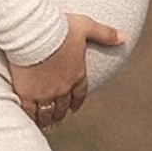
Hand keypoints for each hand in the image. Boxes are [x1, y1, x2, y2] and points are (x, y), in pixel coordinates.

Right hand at [10, 12, 123, 129]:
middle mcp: (63, 87)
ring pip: (47, 111)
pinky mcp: (27, 93)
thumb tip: (124, 37)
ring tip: (45, 124)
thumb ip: (105, 34)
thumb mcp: (86, 27)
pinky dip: (31, 117)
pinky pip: (30, 110)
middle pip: (62, 105)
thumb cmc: (59, 28)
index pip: (79, 93)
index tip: (73, 108)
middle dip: (60, 113)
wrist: (34, 34)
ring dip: (47, 119)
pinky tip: (30, 120)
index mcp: (78, 74)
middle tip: (57, 119)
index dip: (76, 101)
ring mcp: (45, 92)